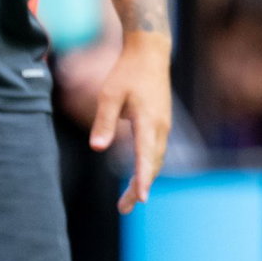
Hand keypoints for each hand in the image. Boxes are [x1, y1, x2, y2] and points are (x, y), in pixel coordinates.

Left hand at [89, 32, 171, 213]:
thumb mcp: (110, 94)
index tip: (142, 199)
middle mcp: (160, 126)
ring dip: (144, 179)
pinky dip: (148, 166)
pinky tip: (138, 175)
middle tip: (124, 208)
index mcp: (148, 121)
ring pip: (155, 159)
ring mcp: (164, 124)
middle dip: (140, 188)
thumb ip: (103, 121)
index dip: (142, 179)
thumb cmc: (127, 72)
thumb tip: (97, 148)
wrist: (150, 52)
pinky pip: (156, 150)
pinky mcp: (161, 122)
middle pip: (152, 164)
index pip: (145, 156)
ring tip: (128, 200)